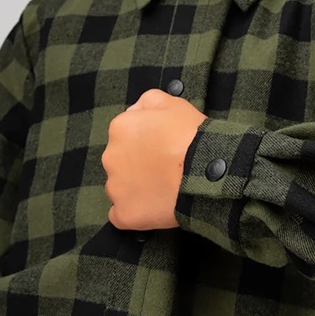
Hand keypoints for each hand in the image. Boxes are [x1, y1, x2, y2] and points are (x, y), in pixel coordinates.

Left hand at [102, 88, 207, 230]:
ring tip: (164, 188)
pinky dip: (136, 211)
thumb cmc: (191, 135)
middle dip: (138, 164)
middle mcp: (110, 157)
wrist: (204, 171)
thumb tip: (136, 110)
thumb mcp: (174, 103)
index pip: (126, 134)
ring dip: (136, 187)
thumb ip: (148, 101)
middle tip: (165, 167)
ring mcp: (115, 188)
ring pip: (120, 187)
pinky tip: (155, 206)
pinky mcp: (124, 214)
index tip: (163, 146)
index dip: (147, 141)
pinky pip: (122, 214)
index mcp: (120, 128)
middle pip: (120, 161)